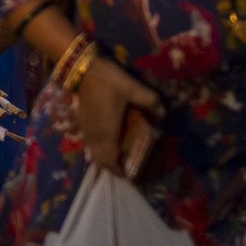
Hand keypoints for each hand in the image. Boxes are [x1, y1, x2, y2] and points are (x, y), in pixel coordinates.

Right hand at [75, 56, 161, 177]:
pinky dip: (102, 150)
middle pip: (101, 162)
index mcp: (107, 132)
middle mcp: (95, 136)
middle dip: (114, 168)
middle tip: (130, 167)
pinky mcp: (83, 124)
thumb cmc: (107, 81)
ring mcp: (87, 130)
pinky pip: (92, 145)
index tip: (134, 175)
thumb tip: (163, 114)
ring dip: (107, 159)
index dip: (121, 172)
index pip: (111, 162)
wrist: (82, 70)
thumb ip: (150, 101)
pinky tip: (113, 140)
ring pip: (95, 154)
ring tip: (123, 156)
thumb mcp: (133, 88)